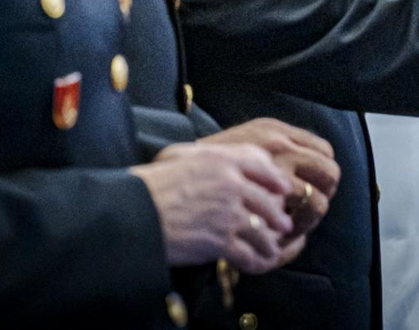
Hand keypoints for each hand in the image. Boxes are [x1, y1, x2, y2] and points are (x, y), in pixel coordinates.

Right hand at [130, 143, 304, 273]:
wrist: (134, 214)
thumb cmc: (151, 184)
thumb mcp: (182, 156)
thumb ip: (211, 156)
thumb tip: (228, 159)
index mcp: (223, 160)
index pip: (263, 165)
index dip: (277, 179)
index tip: (284, 189)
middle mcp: (231, 185)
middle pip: (268, 201)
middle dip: (278, 216)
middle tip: (284, 225)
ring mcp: (228, 213)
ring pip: (262, 229)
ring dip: (269, 241)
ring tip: (271, 248)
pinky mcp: (220, 241)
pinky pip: (249, 253)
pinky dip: (257, 260)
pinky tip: (258, 262)